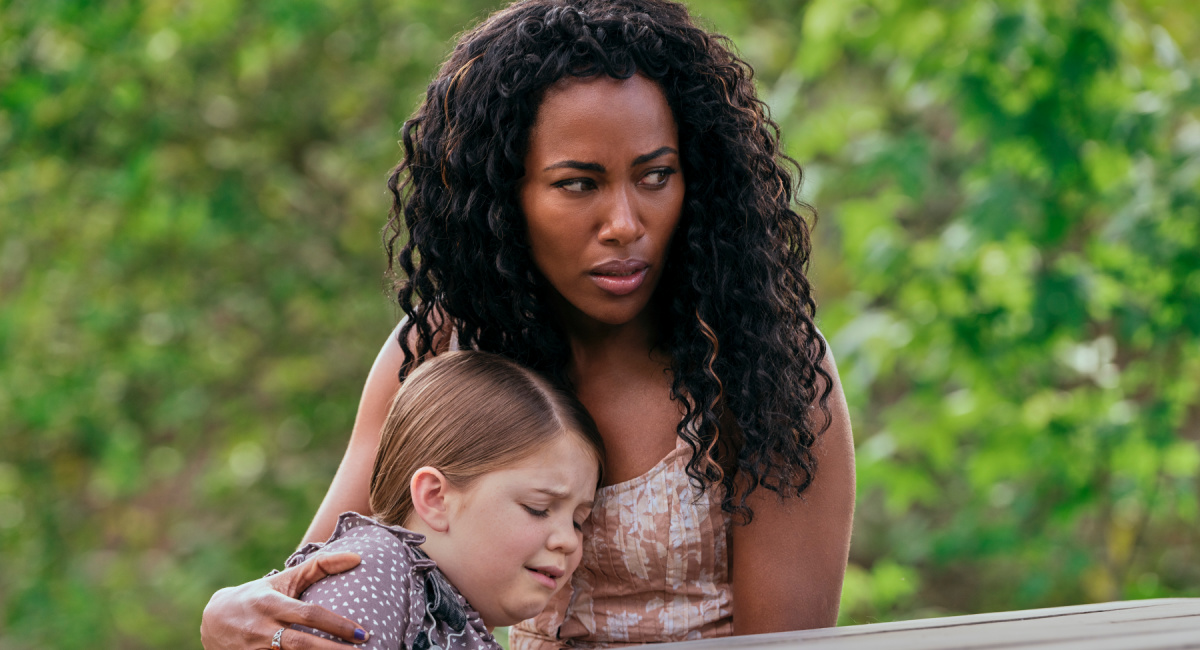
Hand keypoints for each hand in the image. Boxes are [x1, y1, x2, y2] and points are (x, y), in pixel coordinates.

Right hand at [200, 552, 369, 648]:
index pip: (309, 614)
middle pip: (302, 644)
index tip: (362, 633)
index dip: (337, 625)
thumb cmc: (259, 595)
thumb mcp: (284, 579)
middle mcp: (262, 628)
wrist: (212, 620)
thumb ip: (319, 566)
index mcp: (272, 604)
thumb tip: (357, 557)